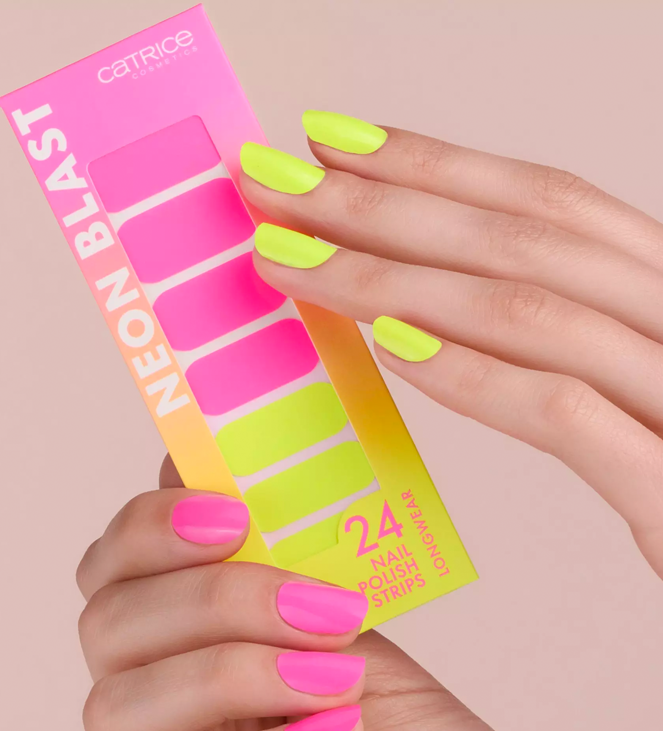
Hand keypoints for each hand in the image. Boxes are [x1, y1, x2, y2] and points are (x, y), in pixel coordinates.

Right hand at [77, 457, 538, 730]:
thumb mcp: (352, 626)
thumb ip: (289, 555)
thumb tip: (235, 459)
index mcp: (185, 629)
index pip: (112, 566)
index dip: (151, 527)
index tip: (236, 512)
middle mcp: (155, 692)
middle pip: (107, 624)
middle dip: (213, 598)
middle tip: (314, 602)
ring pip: (115, 706)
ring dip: (234, 671)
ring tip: (338, 671)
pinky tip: (338, 728)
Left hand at [241, 111, 662, 579]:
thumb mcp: (631, 384)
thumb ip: (551, 338)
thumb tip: (416, 305)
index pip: (542, 203)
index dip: (431, 164)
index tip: (331, 146)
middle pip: (519, 237)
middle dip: (382, 205)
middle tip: (275, 186)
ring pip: (531, 308)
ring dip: (394, 279)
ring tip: (293, 262)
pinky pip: (565, 413)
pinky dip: (473, 374)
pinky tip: (389, 345)